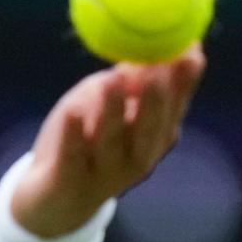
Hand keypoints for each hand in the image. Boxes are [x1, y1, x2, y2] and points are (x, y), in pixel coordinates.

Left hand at [10, 43, 206, 236]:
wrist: (50, 200)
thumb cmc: (84, 142)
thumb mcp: (105, 106)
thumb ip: (127, 81)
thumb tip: (152, 42)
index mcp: (151, 139)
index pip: (173, 108)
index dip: (184, 81)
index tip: (192, 49)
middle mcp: (135, 159)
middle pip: (149, 128)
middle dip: (156, 97)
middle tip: (159, 65)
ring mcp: (103, 174)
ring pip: (111, 141)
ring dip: (114, 110)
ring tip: (115, 79)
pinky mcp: (68, 182)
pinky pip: (71, 156)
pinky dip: (73, 135)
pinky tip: (72, 112)